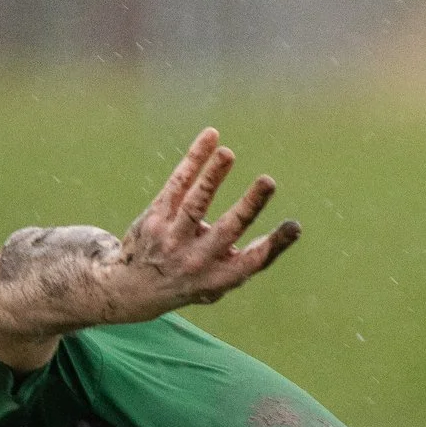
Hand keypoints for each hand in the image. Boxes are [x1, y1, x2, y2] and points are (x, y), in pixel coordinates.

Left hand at [100, 128, 300, 324]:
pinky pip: (177, 184)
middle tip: (268, 182)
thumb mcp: (217, 283)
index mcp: (218, 278)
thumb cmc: (189, 279)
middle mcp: (196, 260)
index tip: (293, 226)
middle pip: (227, 230)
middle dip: (249, 205)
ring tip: (227, 153)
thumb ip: (245, 261)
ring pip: (195, 204)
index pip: (252, 262)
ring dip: (212, 177)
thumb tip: (290, 231)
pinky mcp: (154, 218)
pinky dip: (194, 160)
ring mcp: (172, 239)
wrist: (132, 288)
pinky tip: (211, 138)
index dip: (275, 245)